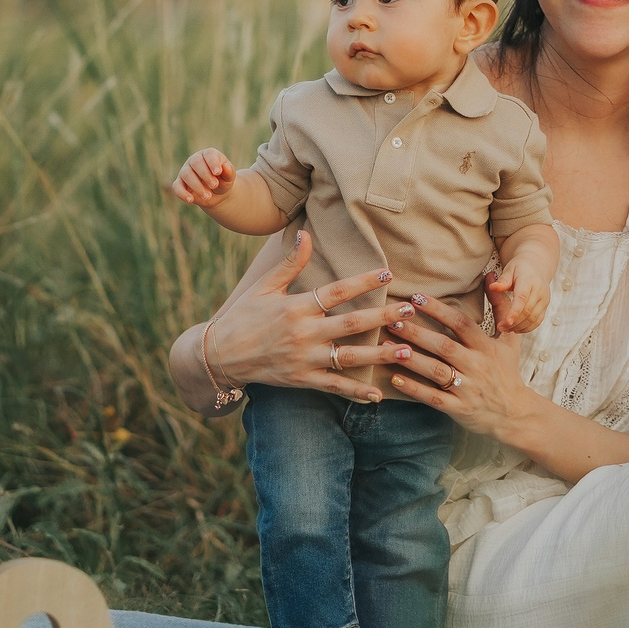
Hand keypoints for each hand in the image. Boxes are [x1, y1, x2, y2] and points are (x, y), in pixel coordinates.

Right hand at [170, 148, 236, 206]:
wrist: (217, 194)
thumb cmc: (223, 181)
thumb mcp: (229, 178)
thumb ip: (229, 172)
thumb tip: (225, 167)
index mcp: (208, 155)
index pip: (208, 154)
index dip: (212, 162)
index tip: (218, 172)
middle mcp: (195, 160)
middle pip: (196, 162)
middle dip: (205, 175)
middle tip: (215, 185)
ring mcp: (185, 171)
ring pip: (186, 174)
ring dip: (197, 186)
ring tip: (208, 196)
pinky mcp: (179, 183)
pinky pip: (176, 187)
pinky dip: (182, 193)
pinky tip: (191, 200)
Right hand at [194, 231, 413, 403]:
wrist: (219, 355)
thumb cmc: (243, 315)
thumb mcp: (264, 286)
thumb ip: (291, 263)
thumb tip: (306, 233)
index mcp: (295, 306)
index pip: (336, 291)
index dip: (363, 281)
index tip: (387, 273)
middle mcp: (302, 333)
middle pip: (350, 324)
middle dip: (382, 318)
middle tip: (409, 311)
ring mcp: (303, 359)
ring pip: (348, 358)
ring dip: (378, 355)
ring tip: (405, 351)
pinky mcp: (301, 380)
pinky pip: (333, 386)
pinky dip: (355, 391)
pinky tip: (378, 394)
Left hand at [384, 290, 535, 439]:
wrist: (516, 414)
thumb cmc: (507, 372)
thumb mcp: (510, 340)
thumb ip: (500, 307)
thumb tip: (492, 276)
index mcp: (485, 346)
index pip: (460, 323)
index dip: (438, 309)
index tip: (415, 297)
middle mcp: (476, 365)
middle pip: (443, 345)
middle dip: (416, 332)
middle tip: (391, 319)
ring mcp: (467, 388)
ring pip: (436, 371)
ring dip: (410, 358)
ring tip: (386, 346)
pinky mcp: (459, 408)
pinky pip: (434, 398)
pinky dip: (414, 388)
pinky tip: (394, 378)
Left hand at [486, 256, 550, 333]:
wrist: (537, 265)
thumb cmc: (520, 267)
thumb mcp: (509, 269)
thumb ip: (502, 280)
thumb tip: (493, 287)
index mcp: (529, 280)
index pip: (522, 298)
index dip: (514, 311)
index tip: (506, 322)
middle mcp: (539, 290)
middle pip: (528, 311)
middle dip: (514, 322)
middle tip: (501, 328)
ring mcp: (544, 299)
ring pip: (534, 318)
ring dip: (520, 326)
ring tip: (507, 329)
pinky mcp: (545, 306)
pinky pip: (538, 320)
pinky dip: (528, 327)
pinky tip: (517, 329)